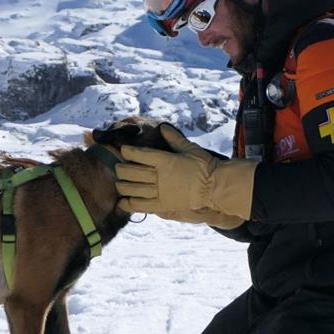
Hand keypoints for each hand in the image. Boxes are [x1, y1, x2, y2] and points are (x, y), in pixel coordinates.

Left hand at [115, 124, 254, 222]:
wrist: (214, 187)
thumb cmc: (204, 165)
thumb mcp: (189, 148)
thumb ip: (174, 139)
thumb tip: (163, 128)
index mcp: (165, 160)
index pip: (139, 154)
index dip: (127, 152)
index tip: (123, 150)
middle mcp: (159, 176)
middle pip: (131, 172)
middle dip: (120, 169)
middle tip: (118, 167)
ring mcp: (160, 192)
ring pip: (132, 189)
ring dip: (122, 185)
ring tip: (120, 183)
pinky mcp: (163, 206)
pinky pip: (141, 206)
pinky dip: (129, 204)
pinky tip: (121, 202)